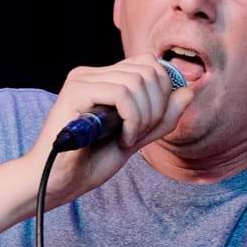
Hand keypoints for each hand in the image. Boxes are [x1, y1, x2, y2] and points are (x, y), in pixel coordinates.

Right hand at [24, 56, 193, 209]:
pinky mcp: (75, 92)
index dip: (163, 93)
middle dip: (156, 107)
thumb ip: (162, 117)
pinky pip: (122, 94)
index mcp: (104, 79)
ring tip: (128, 140)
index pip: (149, 64)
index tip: (150, 126)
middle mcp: (92, 73)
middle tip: (139, 135)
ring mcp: (82, 80)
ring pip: (137, 81)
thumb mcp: (136, 138)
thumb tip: (188, 91)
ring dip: (144, 117)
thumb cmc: (90, 163)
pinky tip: (123, 140)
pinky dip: (133, 120)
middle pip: (148, 70)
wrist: (58, 183)